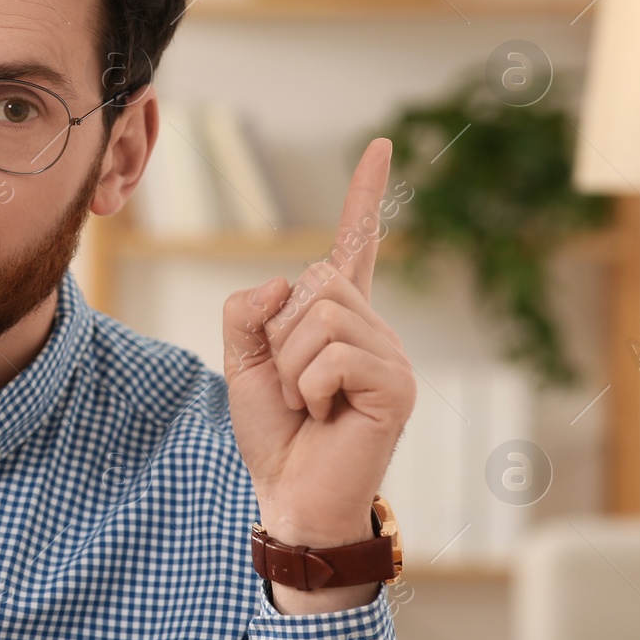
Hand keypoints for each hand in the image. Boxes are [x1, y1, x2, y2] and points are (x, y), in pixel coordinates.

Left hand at [222, 137, 415, 614]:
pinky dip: (309, 387)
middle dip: (280, 336)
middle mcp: (372, 327)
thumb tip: (284, 282)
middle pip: (312, 282)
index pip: (354, 244)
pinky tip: (326, 415)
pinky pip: (330, 355)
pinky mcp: (396, 383)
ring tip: (310, 404)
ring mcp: (389, 354)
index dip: (365, 195)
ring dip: (292, 366)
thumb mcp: (243, 361)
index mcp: (338, 318)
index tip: (378, 144)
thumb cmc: (275, 432)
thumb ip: (247, 311)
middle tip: (295, 386)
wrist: (292, 495)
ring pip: (318, 316)